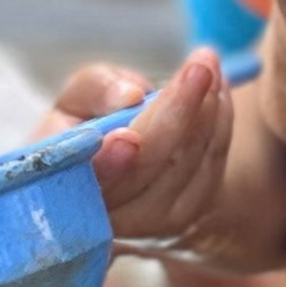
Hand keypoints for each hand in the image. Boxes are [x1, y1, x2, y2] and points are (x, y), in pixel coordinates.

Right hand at [39, 49, 233, 248]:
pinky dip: (220, 123)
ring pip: (186, 163)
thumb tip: (130, 96)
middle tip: (199, 65)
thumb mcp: (79, 96)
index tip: (128, 137)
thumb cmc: (91, 122)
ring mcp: (150, 223)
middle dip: (176, 111)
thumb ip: (95, 88)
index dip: (110, 163)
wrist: (130, 160)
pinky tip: (217, 92)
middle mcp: (106, 215)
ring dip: (205, 109)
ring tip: (207, 63)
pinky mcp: (187, 217)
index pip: (88, 179)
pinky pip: (211, 165)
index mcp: (66, 184)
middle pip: (147, 166)